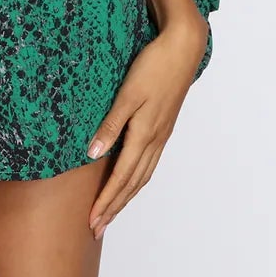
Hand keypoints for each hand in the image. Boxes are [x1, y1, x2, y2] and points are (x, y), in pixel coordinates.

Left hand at [83, 16, 208, 239]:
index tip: (92, 221)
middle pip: (132, 183)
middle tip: (97, 228)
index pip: (121, 178)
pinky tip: (131, 181)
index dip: (106, 201)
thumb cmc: (153, 67)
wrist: (183, 49)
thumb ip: (110, 125)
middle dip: (114, 207)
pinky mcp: (163, 126)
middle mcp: (154, 140)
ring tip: (111, 212)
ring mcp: (161, 134)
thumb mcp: (127, 94)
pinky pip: (149, 162)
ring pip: (142, 175)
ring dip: (126, 196)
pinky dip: (137, 179)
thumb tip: (92, 153)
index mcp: (144, 134)